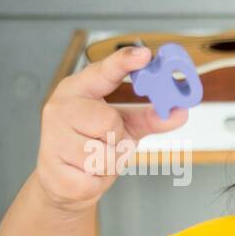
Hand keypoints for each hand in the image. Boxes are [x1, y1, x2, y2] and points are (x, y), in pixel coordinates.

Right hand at [35, 45, 188, 211]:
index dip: (124, 62)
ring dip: (109, 163)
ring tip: (93, 159)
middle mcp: (60, 108)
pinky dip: (98, 181)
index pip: (102, 71)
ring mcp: (53, 138)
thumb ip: (152, 117)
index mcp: (79, 89)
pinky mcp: (54, 169)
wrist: (63, 180)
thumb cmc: (94, 144)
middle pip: (109, 121)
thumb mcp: (126, 126)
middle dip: (116, 138)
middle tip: (106, 141)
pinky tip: (83, 174)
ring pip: (104, 155)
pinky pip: (95, 179)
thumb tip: (181, 111)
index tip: (145, 54)